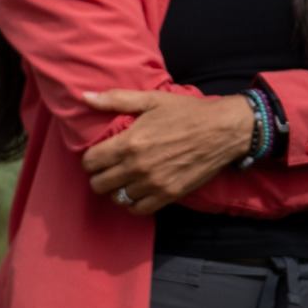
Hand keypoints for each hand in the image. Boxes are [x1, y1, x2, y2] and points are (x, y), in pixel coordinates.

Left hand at [81, 89, 254, 213]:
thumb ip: (115, 99)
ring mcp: (154, 183)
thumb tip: (85, 97)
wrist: (223, 130)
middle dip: (98, 176)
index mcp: (129, 142)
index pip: (91, 161)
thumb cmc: (185, 112)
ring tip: (120, 180)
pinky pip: (140, 209)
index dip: (89, 159)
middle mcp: (138, 166)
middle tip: (106, 168)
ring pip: (118, 198)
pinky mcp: (170, 194)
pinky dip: (133, 203)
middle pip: (100, 184)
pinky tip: (135, 192)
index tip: (96, 155)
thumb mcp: (149, 99)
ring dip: (115, 190)